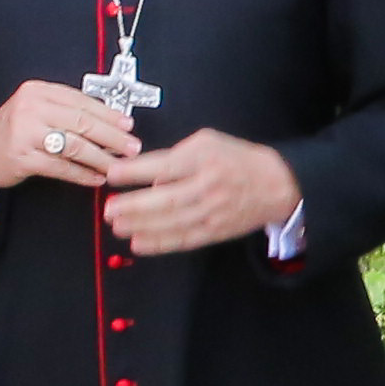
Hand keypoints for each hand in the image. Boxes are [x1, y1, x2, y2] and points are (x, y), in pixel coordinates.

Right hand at [0, 82, 142, 196]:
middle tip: (131, 147)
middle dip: (112, 137)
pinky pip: (61, 167)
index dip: (109, 114)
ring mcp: (25, 133)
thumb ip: (65, 110)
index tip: (128, 124)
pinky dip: (82, 174)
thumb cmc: (12, 130)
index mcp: (37, 91)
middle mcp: (31, 108)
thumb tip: (110, 120)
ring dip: (101, 158)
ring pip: (74, 146)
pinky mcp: (23, 158)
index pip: (81, 101)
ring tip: (117, 165)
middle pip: (82, 122)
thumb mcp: (35, 109)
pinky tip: (95, 177)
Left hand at [103, 130, 306, 258]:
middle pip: (166, 199)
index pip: (165, 166)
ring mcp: (212, 212)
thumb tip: (143, 171)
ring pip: (171, 222)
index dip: (135, 172)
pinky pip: (184, 239)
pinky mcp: (215, 231)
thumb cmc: (237, 160)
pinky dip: (159, 243)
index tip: (112, 174)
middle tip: (109, 209)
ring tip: (118, 225)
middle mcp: (208, 186)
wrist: (275, 184)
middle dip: (134, 206)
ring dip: (141, 226)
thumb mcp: (208, 142)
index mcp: (205, 159)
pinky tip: (139, 243)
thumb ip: (175, 154)